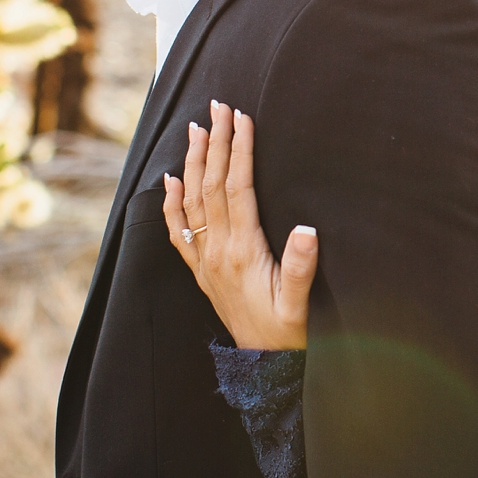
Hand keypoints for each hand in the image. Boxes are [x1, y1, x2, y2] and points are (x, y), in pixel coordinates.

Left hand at [163, 99, 318, 350]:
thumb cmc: (287, 335)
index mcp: (243, 251)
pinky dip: (172, 203)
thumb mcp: (300, 305)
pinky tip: (171, 180)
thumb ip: (300, 268)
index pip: (237, 188)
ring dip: (195, 162)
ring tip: (196, 128)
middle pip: (212, 185)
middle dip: (216, 142)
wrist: (264, 370)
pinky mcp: (202, 272)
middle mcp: (218, 251)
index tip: (242, 117)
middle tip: (217, 107)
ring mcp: (206, 261)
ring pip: (193, 201)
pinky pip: (179, 232)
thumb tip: (306, 229)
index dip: (240, 150)